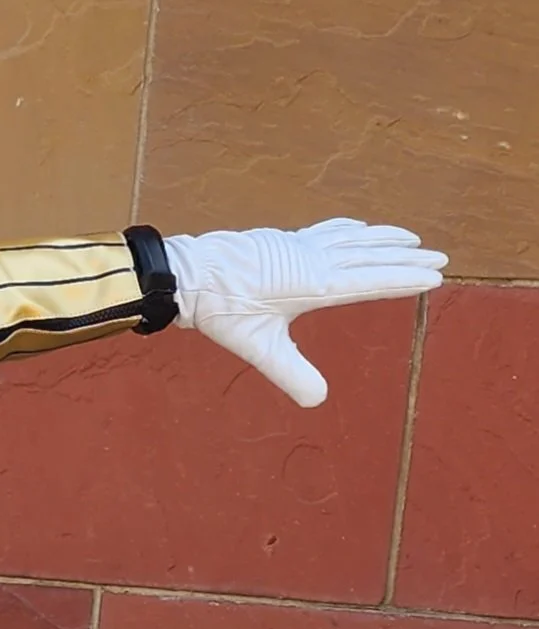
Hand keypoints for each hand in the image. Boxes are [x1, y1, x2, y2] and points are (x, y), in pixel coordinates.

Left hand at [166, 220, 445, 407]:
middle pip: (370, 255)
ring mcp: (299, 246)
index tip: (434, 276)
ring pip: (353, 238)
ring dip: (384, 238)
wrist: (189, 275)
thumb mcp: (258, 348)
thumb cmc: (222, 310)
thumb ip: (290, 373)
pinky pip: (329, 230)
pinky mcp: (283, 240)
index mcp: (315, 283)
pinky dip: (351, 229)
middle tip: (439, 256)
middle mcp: (314, 259)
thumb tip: (318, 401)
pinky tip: (359, 227)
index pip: (372, 280)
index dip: (404, 278)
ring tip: (411, 237)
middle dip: (406, 256)